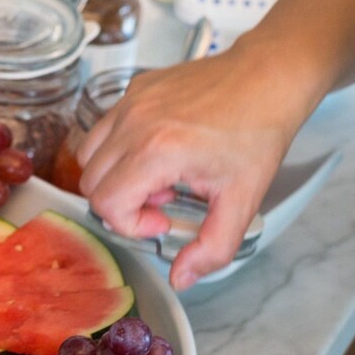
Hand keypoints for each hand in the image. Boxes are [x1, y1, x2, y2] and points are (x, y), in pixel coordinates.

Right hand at [77, 42, 308, 289]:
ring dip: (114, 175)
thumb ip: (212, 248)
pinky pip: (104, 127)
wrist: (266, 76)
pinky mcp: (134, 87)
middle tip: (163, 200)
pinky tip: (160, 148)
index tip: (164, 219)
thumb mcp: (243, 201)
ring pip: (89, 153)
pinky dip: (119, 148)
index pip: (106, 202)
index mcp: (157, 151)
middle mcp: (133, 122)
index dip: (130, 224)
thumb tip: (180, 278)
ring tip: (158, 175)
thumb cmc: (258, 133)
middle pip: (90, 180)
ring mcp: (130, 100)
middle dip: (122, 202)